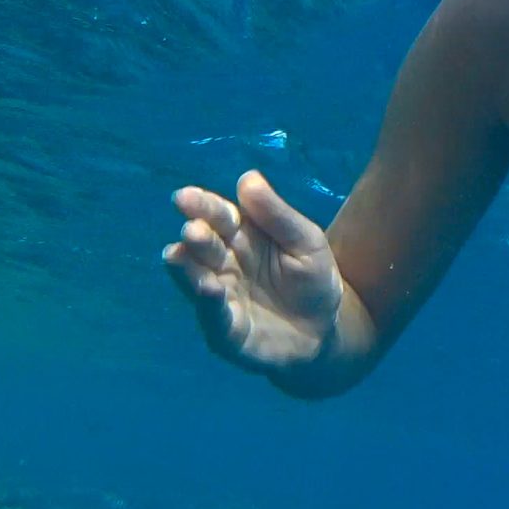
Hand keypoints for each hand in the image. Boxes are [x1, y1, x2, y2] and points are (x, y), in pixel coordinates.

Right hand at [163, 172, 343, 373]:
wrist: (328, 330)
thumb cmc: (313, 279)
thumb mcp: (306, 242)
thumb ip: (277, 215)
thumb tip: (247, 177)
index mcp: (242, 236)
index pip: (219, 216)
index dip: (202, 206)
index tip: (185, 197)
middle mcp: (224, 264)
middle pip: (204, 246)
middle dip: (196, 236)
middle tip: (193, 229)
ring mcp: (221, 298)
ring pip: (198, 279)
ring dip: (189, 268)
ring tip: (180, 254)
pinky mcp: (227, 332)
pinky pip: (215, 317)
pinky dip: (210, 305)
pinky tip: (209, 290)